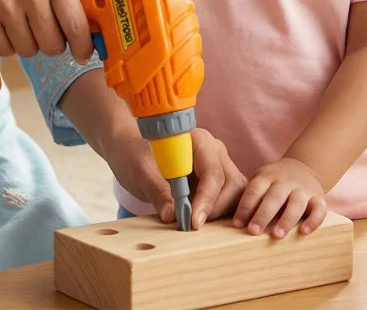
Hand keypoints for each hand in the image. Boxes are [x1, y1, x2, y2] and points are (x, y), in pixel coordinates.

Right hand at [0, 0, 93, 62]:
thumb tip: (87, 9)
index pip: (77, 24)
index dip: (83, 46)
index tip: (83, 53)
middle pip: (54, 45)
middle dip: (51, 43)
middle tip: (44, 32)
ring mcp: (7, 7)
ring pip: (29, 50)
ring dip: (28, 44)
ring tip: (21, 25)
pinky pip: (5, 49)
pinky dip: (6, 44)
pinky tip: (4, 27)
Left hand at [104, 128, 245, 228]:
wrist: (130, 151)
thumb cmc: (135, 155)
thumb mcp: (140, 172)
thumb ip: (157, 191)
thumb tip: (172, 215)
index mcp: (197, 140)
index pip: (212, 172)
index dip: (206, 199)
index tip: (194, 222)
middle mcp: (213, 151)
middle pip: (231, 183)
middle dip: (216, 208)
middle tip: (193, 226)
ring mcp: (218, 165)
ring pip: (236, 193)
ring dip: (221, 212)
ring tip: (195, 224)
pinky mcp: (217, 182)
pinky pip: (230, 199)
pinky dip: (221, 214)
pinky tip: (203, 222)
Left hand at [232, 158, 326, 237]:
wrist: (303, 168)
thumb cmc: (275, 182)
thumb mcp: (261, 180)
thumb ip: (250, 196)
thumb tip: (227, 216)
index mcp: (267, 177)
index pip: (254, 190)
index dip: (245, 207)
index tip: (237, 224)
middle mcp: (285, 182)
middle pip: (273, 197)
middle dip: (263, 214)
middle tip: (253, 231)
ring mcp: (302, 189)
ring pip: (295, 203)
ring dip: (286, 219)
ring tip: (276, 235)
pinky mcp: (318, 198)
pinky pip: (318, 209)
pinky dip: (313, 220)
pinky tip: (304, 232)